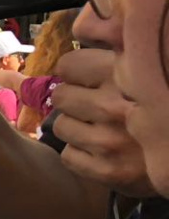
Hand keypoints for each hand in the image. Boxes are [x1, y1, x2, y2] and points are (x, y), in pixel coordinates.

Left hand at [52, 47, 156, 197]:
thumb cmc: (165, 105)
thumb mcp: (146, 73)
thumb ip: (116, 62)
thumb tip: (77, 48)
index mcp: (125, 75)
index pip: (68, 66)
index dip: (75, 73)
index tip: (87, 80)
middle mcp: (113, 107)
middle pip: (60, 96)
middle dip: (73, 100)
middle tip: (93, 106)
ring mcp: (109, 141)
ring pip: (60, 126)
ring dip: (76, 128)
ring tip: (101, 128)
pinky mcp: (107, 170)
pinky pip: (68, 156)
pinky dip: (81, 154)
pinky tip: (103, 151)